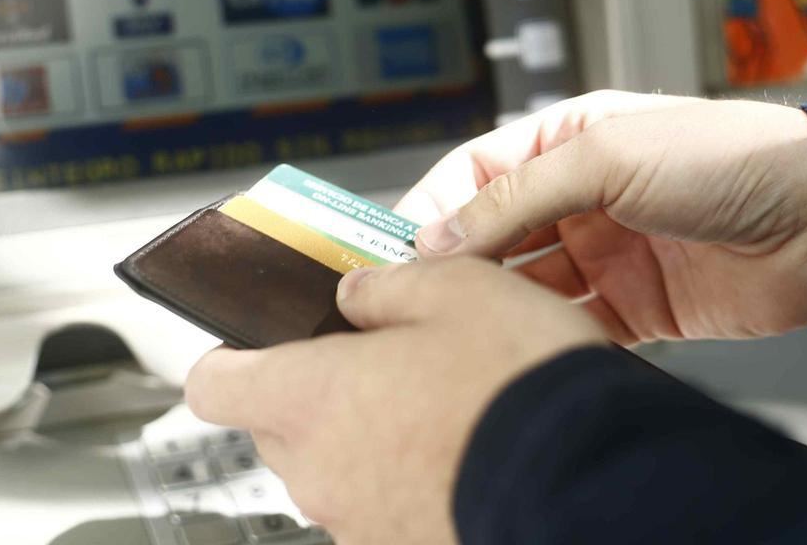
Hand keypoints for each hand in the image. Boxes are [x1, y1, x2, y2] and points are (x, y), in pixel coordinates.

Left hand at [185, 257, 605, 544]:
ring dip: (372, 437)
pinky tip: (467, 451)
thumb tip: (357, 294)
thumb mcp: (458, 288)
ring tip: (444, 405)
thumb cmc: (519, 383)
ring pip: (339, 469)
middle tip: (382, 358)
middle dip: (320, 390)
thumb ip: (388, 285)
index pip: (214, 383)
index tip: (255, 341)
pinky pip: (385, 508)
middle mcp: (321, 471)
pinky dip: (411, 480)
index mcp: (312, 396)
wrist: (592, 481)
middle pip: (280, 426)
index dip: (230, 356)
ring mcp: (361, 525)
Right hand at [395, 91, 806, 341]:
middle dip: (455, 265)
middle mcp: (580, 198)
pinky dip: (546, 337)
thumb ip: (517, 195)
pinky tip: (522, 346)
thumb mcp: (606, 155)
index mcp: (567, 143)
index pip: (474, 175)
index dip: (431, 211)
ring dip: (497, 305)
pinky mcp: (635, 308)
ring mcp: (606, 254)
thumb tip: (439, 235)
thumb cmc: (727, 156)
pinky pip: (573, 326)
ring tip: (463, 326)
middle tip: (413, 298)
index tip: (393, 251)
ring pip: (526, 287)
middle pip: (493, 235)